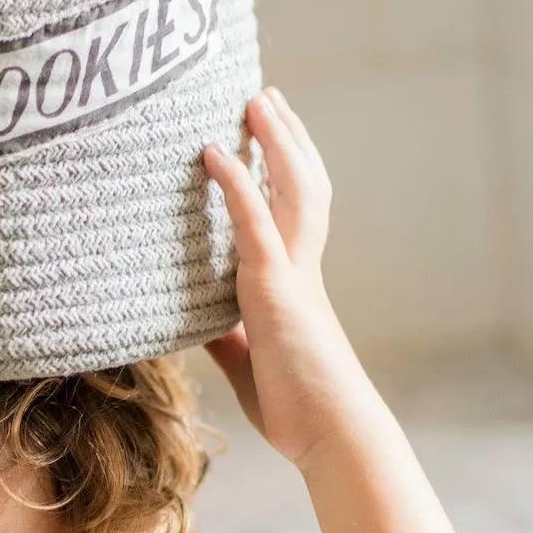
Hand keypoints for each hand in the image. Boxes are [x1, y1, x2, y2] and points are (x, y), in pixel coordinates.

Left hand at [202, 88, 374, 469]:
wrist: (332, 435)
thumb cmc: (296, 407)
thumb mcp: (249, 363)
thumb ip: (227, 337)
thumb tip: (200, 326)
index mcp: (293, 283)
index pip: (292, 211)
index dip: (282, 169)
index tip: (266, 135)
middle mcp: (300, 267)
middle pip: (302, 184)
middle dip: (286, 139)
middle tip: (264, 97)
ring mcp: (291, 274)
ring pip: (291, 190)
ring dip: (273, 141)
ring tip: (254, 99)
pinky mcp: (276, 290)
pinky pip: (254, 224)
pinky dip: (234, 184)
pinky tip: (214, 152)